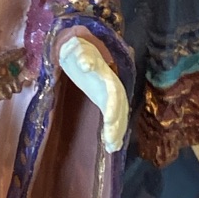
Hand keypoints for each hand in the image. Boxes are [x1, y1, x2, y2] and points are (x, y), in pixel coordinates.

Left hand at [58, 31, 128, 151]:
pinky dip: (114, 133)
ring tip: (113, 147)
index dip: (114, 108)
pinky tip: (114, 147)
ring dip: (117, 132)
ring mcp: (110, 95)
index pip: (114, 94)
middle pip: (119, 108)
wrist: (81, 49)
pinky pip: (113, 119)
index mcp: (106, 75)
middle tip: (111, 143)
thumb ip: (83, 56)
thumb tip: (86, 65)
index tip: (109, 122)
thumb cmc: (78, 51)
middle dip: (117, 125)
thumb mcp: (78, 50)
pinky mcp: (105, 102)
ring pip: (119, 115)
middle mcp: (112, 86)